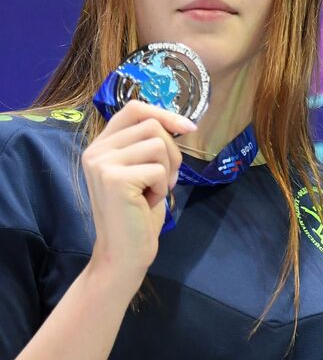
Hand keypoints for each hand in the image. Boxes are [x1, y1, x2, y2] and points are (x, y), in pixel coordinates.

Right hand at [80, 101, 193, 293]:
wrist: (124, 251)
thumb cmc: (138, 211)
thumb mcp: (144, 169)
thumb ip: (148, 143)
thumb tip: (182, 122)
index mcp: (101, 144)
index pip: (134, 108)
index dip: (164, 113)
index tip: (189, 128)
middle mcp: (95, 150)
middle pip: (153, 126)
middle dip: (172, 153)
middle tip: (163, 180)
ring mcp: (102, 163)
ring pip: (158, 145)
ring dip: (167, 171)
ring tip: (151, 191)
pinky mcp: (114, 179)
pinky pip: (159, 169)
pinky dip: (163, 187)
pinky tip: (146, 202)